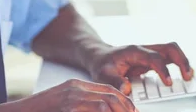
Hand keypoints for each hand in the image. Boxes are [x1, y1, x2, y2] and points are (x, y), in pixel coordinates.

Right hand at [0, 78, 137, 111]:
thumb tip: (102, 108)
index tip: (132, 109)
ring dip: (118, 111)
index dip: (123, 99)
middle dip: (125, 107)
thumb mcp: (63, 104)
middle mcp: (74, 88)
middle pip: (110, 95)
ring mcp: (71, 98)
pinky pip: (95, 109)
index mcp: (75, 85)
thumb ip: (82, 105)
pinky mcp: (67, 107)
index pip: (107, 88)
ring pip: (105, 103)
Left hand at [87, 42, 193, 95]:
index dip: (163, 70)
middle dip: (181, 60)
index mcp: (134, 51)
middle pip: (169, 48)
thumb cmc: (103, 64)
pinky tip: (184, 75)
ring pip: (172, 51)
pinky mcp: (153, 59)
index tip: (168, 83)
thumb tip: (126, 89)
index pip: (154, 57)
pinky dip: (179, 64)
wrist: (100, 56)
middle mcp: (145, 49)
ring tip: (189, 77)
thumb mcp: (103, 74)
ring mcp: (150, 53)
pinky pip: (170, 58)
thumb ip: (115, 81)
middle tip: (187, 77)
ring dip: (183, 61)